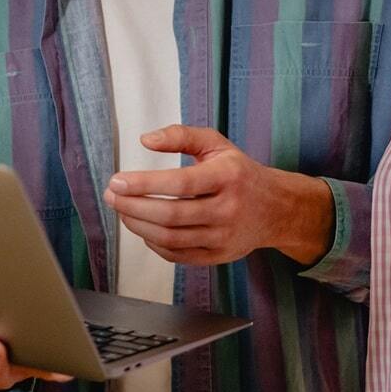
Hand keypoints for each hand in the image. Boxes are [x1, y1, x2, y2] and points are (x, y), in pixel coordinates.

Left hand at [103, 125, 333, 266]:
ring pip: (171, 238)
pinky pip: (178, 255)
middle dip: (133, 206)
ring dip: (138, 226)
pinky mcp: (218, 256)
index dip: (144, 184)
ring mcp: (224, 236)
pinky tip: (143, 228)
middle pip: (171, 215)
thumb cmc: (240, 173)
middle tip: (112, 196)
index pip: (180, 183)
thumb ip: (181, 135)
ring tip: (123, 210)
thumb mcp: (217, 145)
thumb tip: (145, 140)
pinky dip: (154, 243)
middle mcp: (228, 209)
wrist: (277, 209)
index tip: (117, 180)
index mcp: (228, 176)